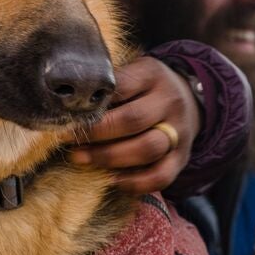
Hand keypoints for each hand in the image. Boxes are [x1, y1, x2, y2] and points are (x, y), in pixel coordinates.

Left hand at [68, 56, 200, 193]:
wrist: (189, 98)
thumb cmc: (144, 88)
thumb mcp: (130, 72)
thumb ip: (107, 86)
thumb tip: (68, 108)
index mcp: (151, 74)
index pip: (121, 87)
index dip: (91, 104)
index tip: (65, 116)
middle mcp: (169, 101)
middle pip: (133, 119)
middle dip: (96, 133)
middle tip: (68, 140)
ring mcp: (179, 131)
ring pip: (148, 148)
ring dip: (110, 157)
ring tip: (82, 158)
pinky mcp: (182, 157)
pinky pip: (162, 175)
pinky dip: (136, 182)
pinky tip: (112, 180)